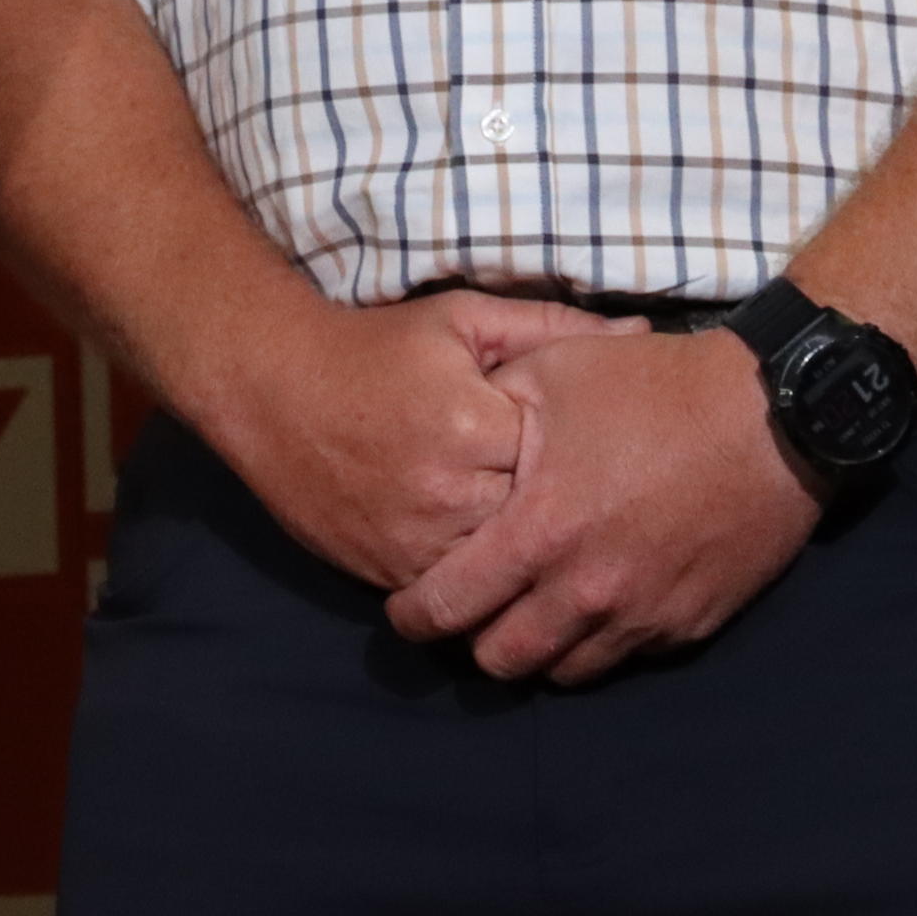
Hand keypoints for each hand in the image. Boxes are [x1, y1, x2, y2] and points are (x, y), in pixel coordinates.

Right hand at [201, 291, 638, 591]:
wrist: (273, 389)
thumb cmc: (377, 348)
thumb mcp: (464, 320)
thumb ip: (554, 329)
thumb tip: (644, 335)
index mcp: (474, 425)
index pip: (561, 464)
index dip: (583, 462)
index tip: (600, 457)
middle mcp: (446, 492)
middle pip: (537, 527)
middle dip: (561, 519)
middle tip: (590, 512)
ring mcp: (414, 541)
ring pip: (499, 573)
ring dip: (524, 562)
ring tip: (551, 542)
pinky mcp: (387, 572)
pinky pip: (455, 594)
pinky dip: (479, 583)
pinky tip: (500, 566)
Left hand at [385, 322, 817, 684]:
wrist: (774, 416)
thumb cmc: (655, 386)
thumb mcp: (554, 370)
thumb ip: (490, 408)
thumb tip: (447, 432)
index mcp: (539, 531)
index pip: (447, 607)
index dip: (413, 616)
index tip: (406, 610)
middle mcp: (585, 591)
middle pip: (501, 661)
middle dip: (474, 642)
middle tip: (475, 612)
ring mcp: (642, 616)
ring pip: (563, 672)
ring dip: (540, 648)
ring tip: (535, 611)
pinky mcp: (689, 626)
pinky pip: (626, 656)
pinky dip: (602, 639)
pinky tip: (601, 599)